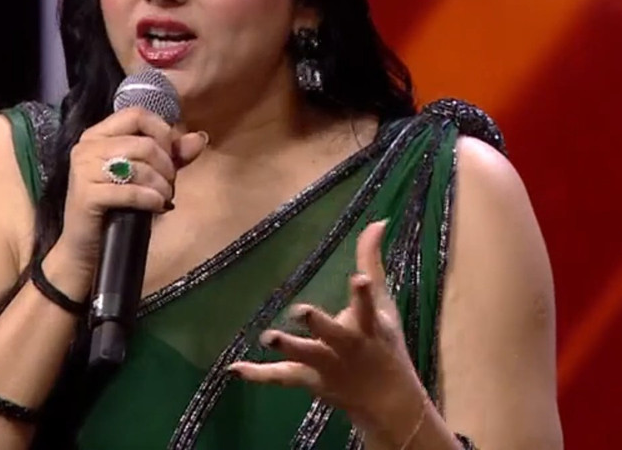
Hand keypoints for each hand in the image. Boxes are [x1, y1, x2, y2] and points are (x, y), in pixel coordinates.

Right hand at [56, 107, 208, 280]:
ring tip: (164, 197)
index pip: (137, 115)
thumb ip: (172, 155)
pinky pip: (130, 190)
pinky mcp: (86, 195)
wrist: (87, 246)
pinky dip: (151, 198)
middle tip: (169, 184)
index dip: (162, 133)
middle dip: (166, 166)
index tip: (170, 156)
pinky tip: (158, 206)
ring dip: (161, 184)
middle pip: (143, 143)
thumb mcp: (146, 176)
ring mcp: (83, 170)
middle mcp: (87, 147)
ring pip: (139, 165)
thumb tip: (200, 138)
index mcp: (98, 134)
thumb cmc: (116, 206)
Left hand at [228, 220, 442, 443]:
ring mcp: (328, 365)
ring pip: (306, 356)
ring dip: (288, 347)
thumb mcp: (384, 304)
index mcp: (368, 325)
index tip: (358, 280)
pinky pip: (282, 377)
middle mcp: (347, 346)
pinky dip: (258, 374)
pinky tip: (233, 368)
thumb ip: (372, 262)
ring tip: (267, 336)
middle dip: (319, 324)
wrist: (388, 400)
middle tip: (301, 310)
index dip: (363, 294)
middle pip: (332, 333)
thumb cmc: (384, 343)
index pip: (367, 306)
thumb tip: (378, 221)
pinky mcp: (311, 380)